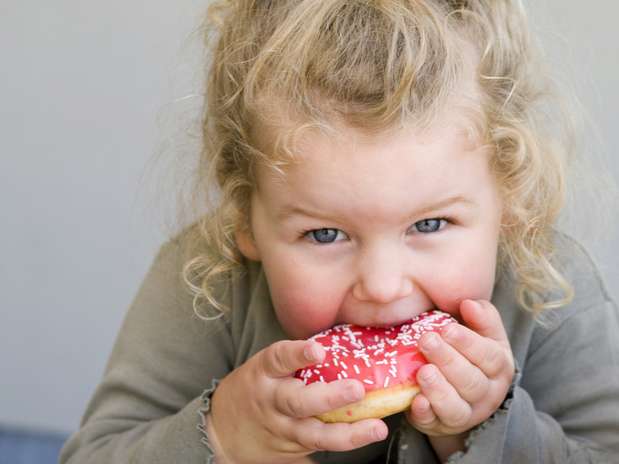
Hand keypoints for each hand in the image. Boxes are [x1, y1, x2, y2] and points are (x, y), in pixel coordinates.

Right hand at [209, 339, 388, 463]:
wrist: (222, 431)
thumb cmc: (255, 387)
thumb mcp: (266, 368)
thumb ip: (295, 359)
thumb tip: (345, 340)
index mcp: (264, 372)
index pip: (279, 358)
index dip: (298, 354)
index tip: (319, 350)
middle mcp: (271, 401)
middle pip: (298, 402)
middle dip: (329, 396)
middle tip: (357, 389)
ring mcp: (281, 429)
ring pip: (313, 434)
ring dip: (347, 433)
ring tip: (376, 428)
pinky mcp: (290, 450)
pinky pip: (319, 447)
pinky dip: (344, 442)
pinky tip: (366, 435)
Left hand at [406, 300, 514, 441]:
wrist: (461, 394)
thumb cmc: (470, 355)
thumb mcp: (484, 335)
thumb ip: (482, 317)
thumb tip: (469, 303)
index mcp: (499, 367)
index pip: (489, 356)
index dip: (468, 343)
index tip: (447, 329)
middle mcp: (486, 394)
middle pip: (471, 381)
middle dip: (448, 360)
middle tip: (426, 341)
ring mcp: (464, 414)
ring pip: (455, 407)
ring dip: (438, 389)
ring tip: (423, 371)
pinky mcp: (439, 425)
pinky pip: (433, 423)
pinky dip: (425, 413)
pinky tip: (416, 401)